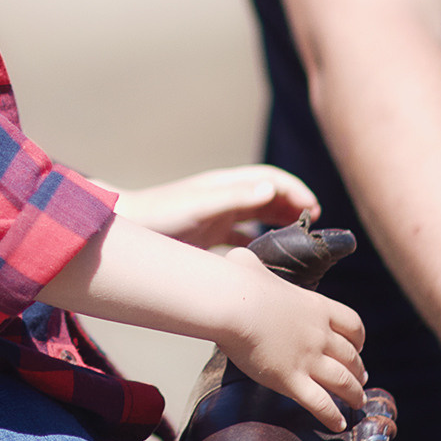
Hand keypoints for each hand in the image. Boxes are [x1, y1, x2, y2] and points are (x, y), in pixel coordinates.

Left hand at [112, 165, 319, 249]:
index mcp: (224, 185)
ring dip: (279, 223)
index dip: (295, 190)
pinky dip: (258, 244)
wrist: (126, 230)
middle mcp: (223, 198)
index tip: (314, 210)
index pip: (270, 180)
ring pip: (257, 216)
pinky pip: (241, 238)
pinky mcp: (206, 236)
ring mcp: (215, 216)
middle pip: (268, 196)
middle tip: (313, 226)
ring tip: (298, 240)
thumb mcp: (200, 207)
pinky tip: (267, 260)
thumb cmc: (159, 216)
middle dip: (293, 206)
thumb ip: (235, 198)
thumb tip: (273, 189)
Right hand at [214, 247, 366, 429]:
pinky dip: (331, 417)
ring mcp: (308, 359)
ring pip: (343, 382)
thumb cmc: (237, 282)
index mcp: (316, 307)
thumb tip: (239, 259)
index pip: (352, 324)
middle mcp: (320, 335)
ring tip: (357, 402)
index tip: (358, 347)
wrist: (233, 304)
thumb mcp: (249, 264)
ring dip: (353, 394)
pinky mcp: (291, 380)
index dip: (358, 339)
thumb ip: (251, 264)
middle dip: (358, 370)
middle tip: (360, 379)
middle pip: (351, 356)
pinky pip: (320, 404)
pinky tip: (337, 425)